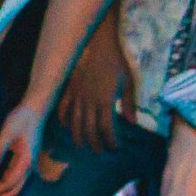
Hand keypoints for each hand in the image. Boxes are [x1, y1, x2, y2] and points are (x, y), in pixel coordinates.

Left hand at [0, 98, 50, 195]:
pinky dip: (2, 186)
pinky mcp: (22, 161)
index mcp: (26, 162)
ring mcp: (26, 165)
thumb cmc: (21, 119)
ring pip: (14, 186)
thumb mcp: (7, 133)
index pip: (9, 183)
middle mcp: (28, 167)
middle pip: (14, 191)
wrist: (34, 109)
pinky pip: (13, 179)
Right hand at [57, 21, 126, 152]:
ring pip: (74, 123)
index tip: (115, 148)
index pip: (106, 129)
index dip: (110, 141)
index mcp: (105, 101)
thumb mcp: (127, 81)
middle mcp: (89, 102)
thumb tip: (132, 122)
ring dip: (78, 137)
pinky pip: (62, 109)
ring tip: (83, 145)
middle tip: (100, 151)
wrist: (96, 44)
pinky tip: (66, 127)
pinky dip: (63, 120)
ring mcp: (76, 96)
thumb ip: (129, 103)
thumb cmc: (115, 61)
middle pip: (88, 130)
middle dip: (94, 144)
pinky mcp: (68, 90)